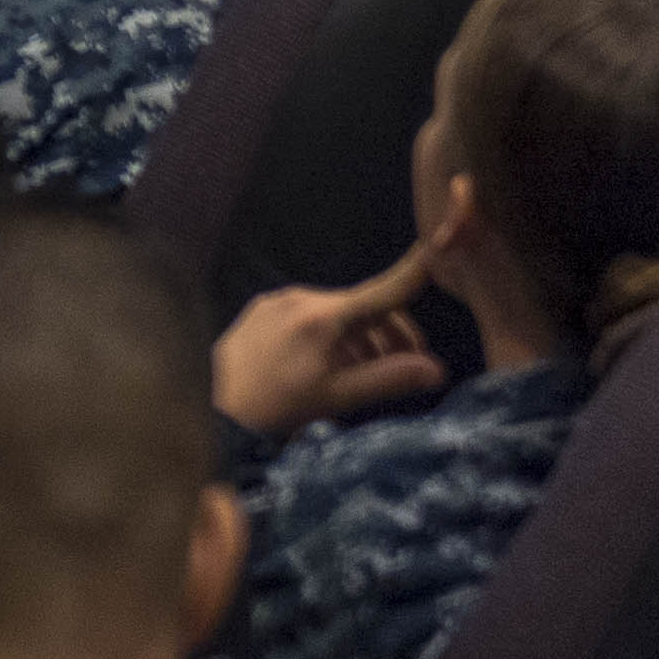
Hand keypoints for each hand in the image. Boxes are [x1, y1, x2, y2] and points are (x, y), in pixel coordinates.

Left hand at [210, 240, 446, 439]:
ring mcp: (276, 302)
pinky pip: (306, 317)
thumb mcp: (339, 395)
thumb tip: (437, 369)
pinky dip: (329, 335)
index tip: (437, 245)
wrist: (221, 413)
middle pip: (361, 308)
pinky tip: (333, 363)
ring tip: (371, 372)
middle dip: (391, 333)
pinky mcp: (259, 312)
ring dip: (361, 338)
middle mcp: (299, 298)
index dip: (413, 273)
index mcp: (322, 315)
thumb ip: (389, 378)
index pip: (381, 292)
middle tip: (408, 365)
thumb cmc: (282, 407)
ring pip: (335, 314)